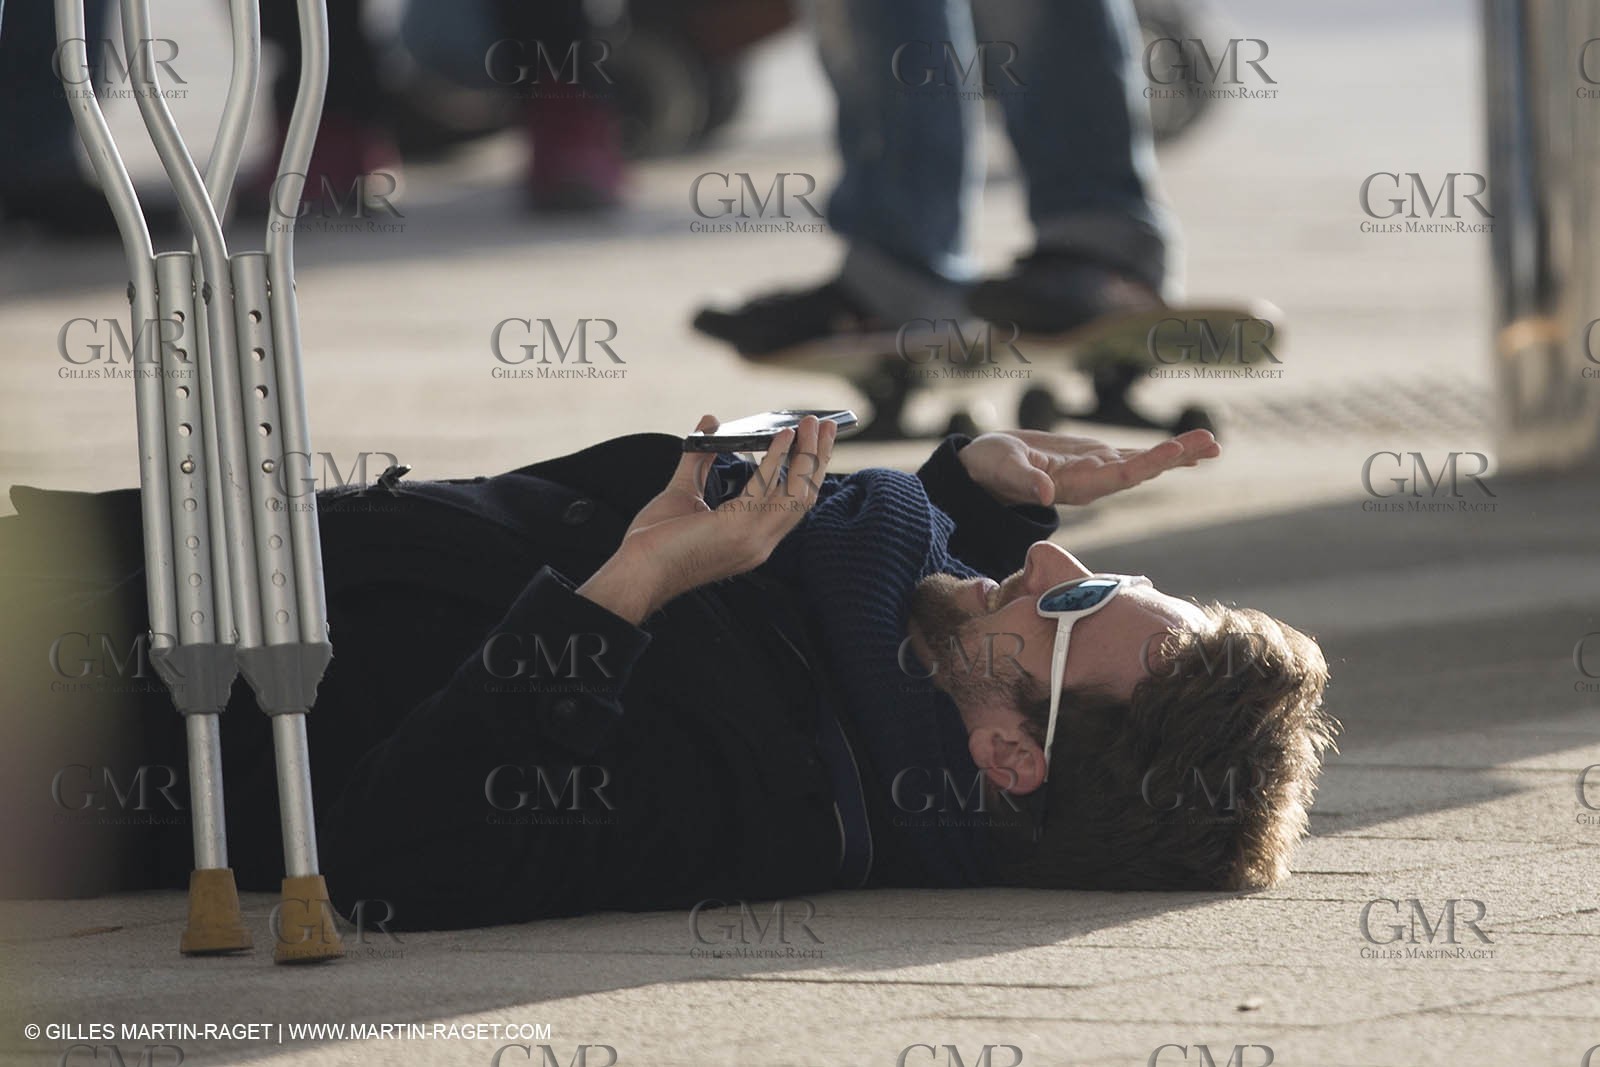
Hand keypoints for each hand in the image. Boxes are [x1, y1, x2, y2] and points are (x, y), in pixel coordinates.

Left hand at [577, 415, 837, 622]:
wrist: (636, 573)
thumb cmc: (653, 543)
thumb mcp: (682, 492)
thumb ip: (698, 458)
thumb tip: (709, 423)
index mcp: (752, 540)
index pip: (792, 506)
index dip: (807, 474)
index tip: (815, 446)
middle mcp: (760, 543)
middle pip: (805, 496)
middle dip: (818, 459)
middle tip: (827, 426)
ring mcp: (753, 538)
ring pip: (798, 492)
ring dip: (808, 454)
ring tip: (811, 424)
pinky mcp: (739, 528)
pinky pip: (769, 488)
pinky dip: (778, 459)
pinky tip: (782, 437)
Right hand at [957, 428, 1219, 506]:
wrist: (986, 471)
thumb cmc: (991, 470)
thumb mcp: (1004, 470)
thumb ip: (1026, 481)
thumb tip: (1045, 493)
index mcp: (1077, 485)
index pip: (1120, 475)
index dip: (1148, 464)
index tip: (1174, 452)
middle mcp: (1095, 482)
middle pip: (1143, 469)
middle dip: (1177, 456)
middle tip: (1212, 443)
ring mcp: (1098, 470)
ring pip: (1145, 462)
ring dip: (1179, 453)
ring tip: (1212, 442)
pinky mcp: (1096, 458)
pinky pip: (1135, 455)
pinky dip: (1161, 451)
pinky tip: (1187, 449)